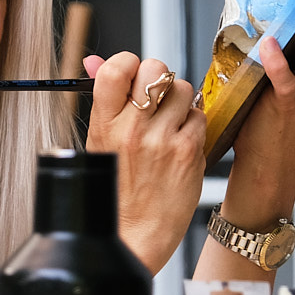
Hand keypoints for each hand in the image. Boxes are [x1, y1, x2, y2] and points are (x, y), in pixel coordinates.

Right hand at [81, 52, 205, 273]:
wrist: (134, 233)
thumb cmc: (115, 189)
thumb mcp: (99, 142)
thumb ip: (103, 98)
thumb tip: (94, 61)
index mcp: (104, 124)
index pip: (115, 68)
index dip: (129, 63)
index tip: (133, 75)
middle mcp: (132, 129)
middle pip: (154, 69)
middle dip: (158, 77)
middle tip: (155, 96)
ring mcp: (162, 140)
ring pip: (183, 88)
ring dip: (179, 100)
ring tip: (169, 122)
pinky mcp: (188, 152)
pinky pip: (199, 116)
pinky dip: (193, 125)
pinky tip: (180, 142)